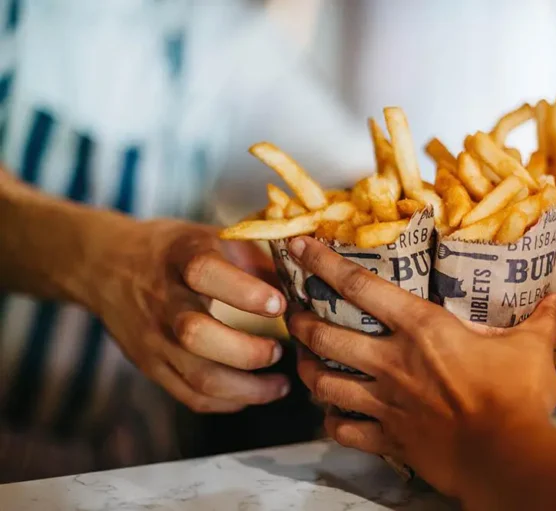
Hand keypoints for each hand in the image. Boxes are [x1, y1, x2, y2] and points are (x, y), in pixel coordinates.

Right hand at [87, 218, 289, 412]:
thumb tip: (306, 277)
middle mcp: (162, 299)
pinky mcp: (150, 365)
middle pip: (197, 335)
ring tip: (280, 384)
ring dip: (247, 388)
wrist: (105, 265)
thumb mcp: (210, 236)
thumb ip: (255, 255)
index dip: (244, 291)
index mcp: (179, 256)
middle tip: (280, 350)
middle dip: (247, 351)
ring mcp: (153, 338)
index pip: (204, 271)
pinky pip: (189, 395)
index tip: (279, 303)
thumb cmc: (173, 249)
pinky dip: (227, 402)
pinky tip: (252, 394)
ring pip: (197, 376)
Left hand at [285, 236, 555, 498]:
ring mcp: (385, 402)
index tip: (299, 247)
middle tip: (295, 312)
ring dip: (308, 369)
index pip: (359, 287)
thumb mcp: (532, 350)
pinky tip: (331, 415)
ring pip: (325, 382)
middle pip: (325, 335)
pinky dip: (332, 421)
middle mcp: (392, 362)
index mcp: (421, 329)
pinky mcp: (388, 438)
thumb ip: (539, 321)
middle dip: (301, 320)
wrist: (508, 460)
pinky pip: (344, 430)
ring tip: (305, 360)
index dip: (323, 263)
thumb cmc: (516, 399)